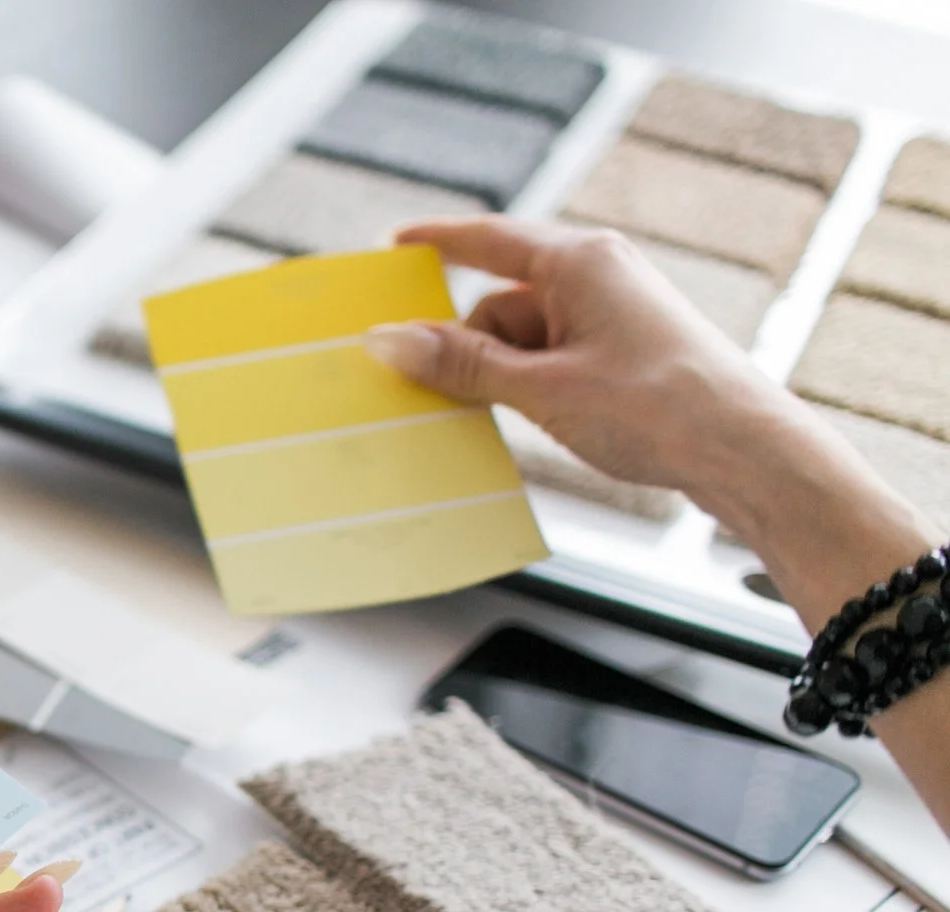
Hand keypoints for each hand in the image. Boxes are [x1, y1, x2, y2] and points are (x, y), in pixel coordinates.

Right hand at [365, 216, 800, 498]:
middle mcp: (598, 275)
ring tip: (504, 420)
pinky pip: (552, 358)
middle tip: (429, 389)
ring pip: (523, 337)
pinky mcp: (624, 351)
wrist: (745, 450)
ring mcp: (613, 314)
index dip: (437, 241)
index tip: (395, 245)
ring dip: (500, 376)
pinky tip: (530, 422)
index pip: (489, 239)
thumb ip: (461, 364)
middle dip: (467, 346)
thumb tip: (388, 340)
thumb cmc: (655, 408)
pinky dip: (529, 386)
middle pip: (500, 302)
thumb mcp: (541, 389)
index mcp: (580, 261)